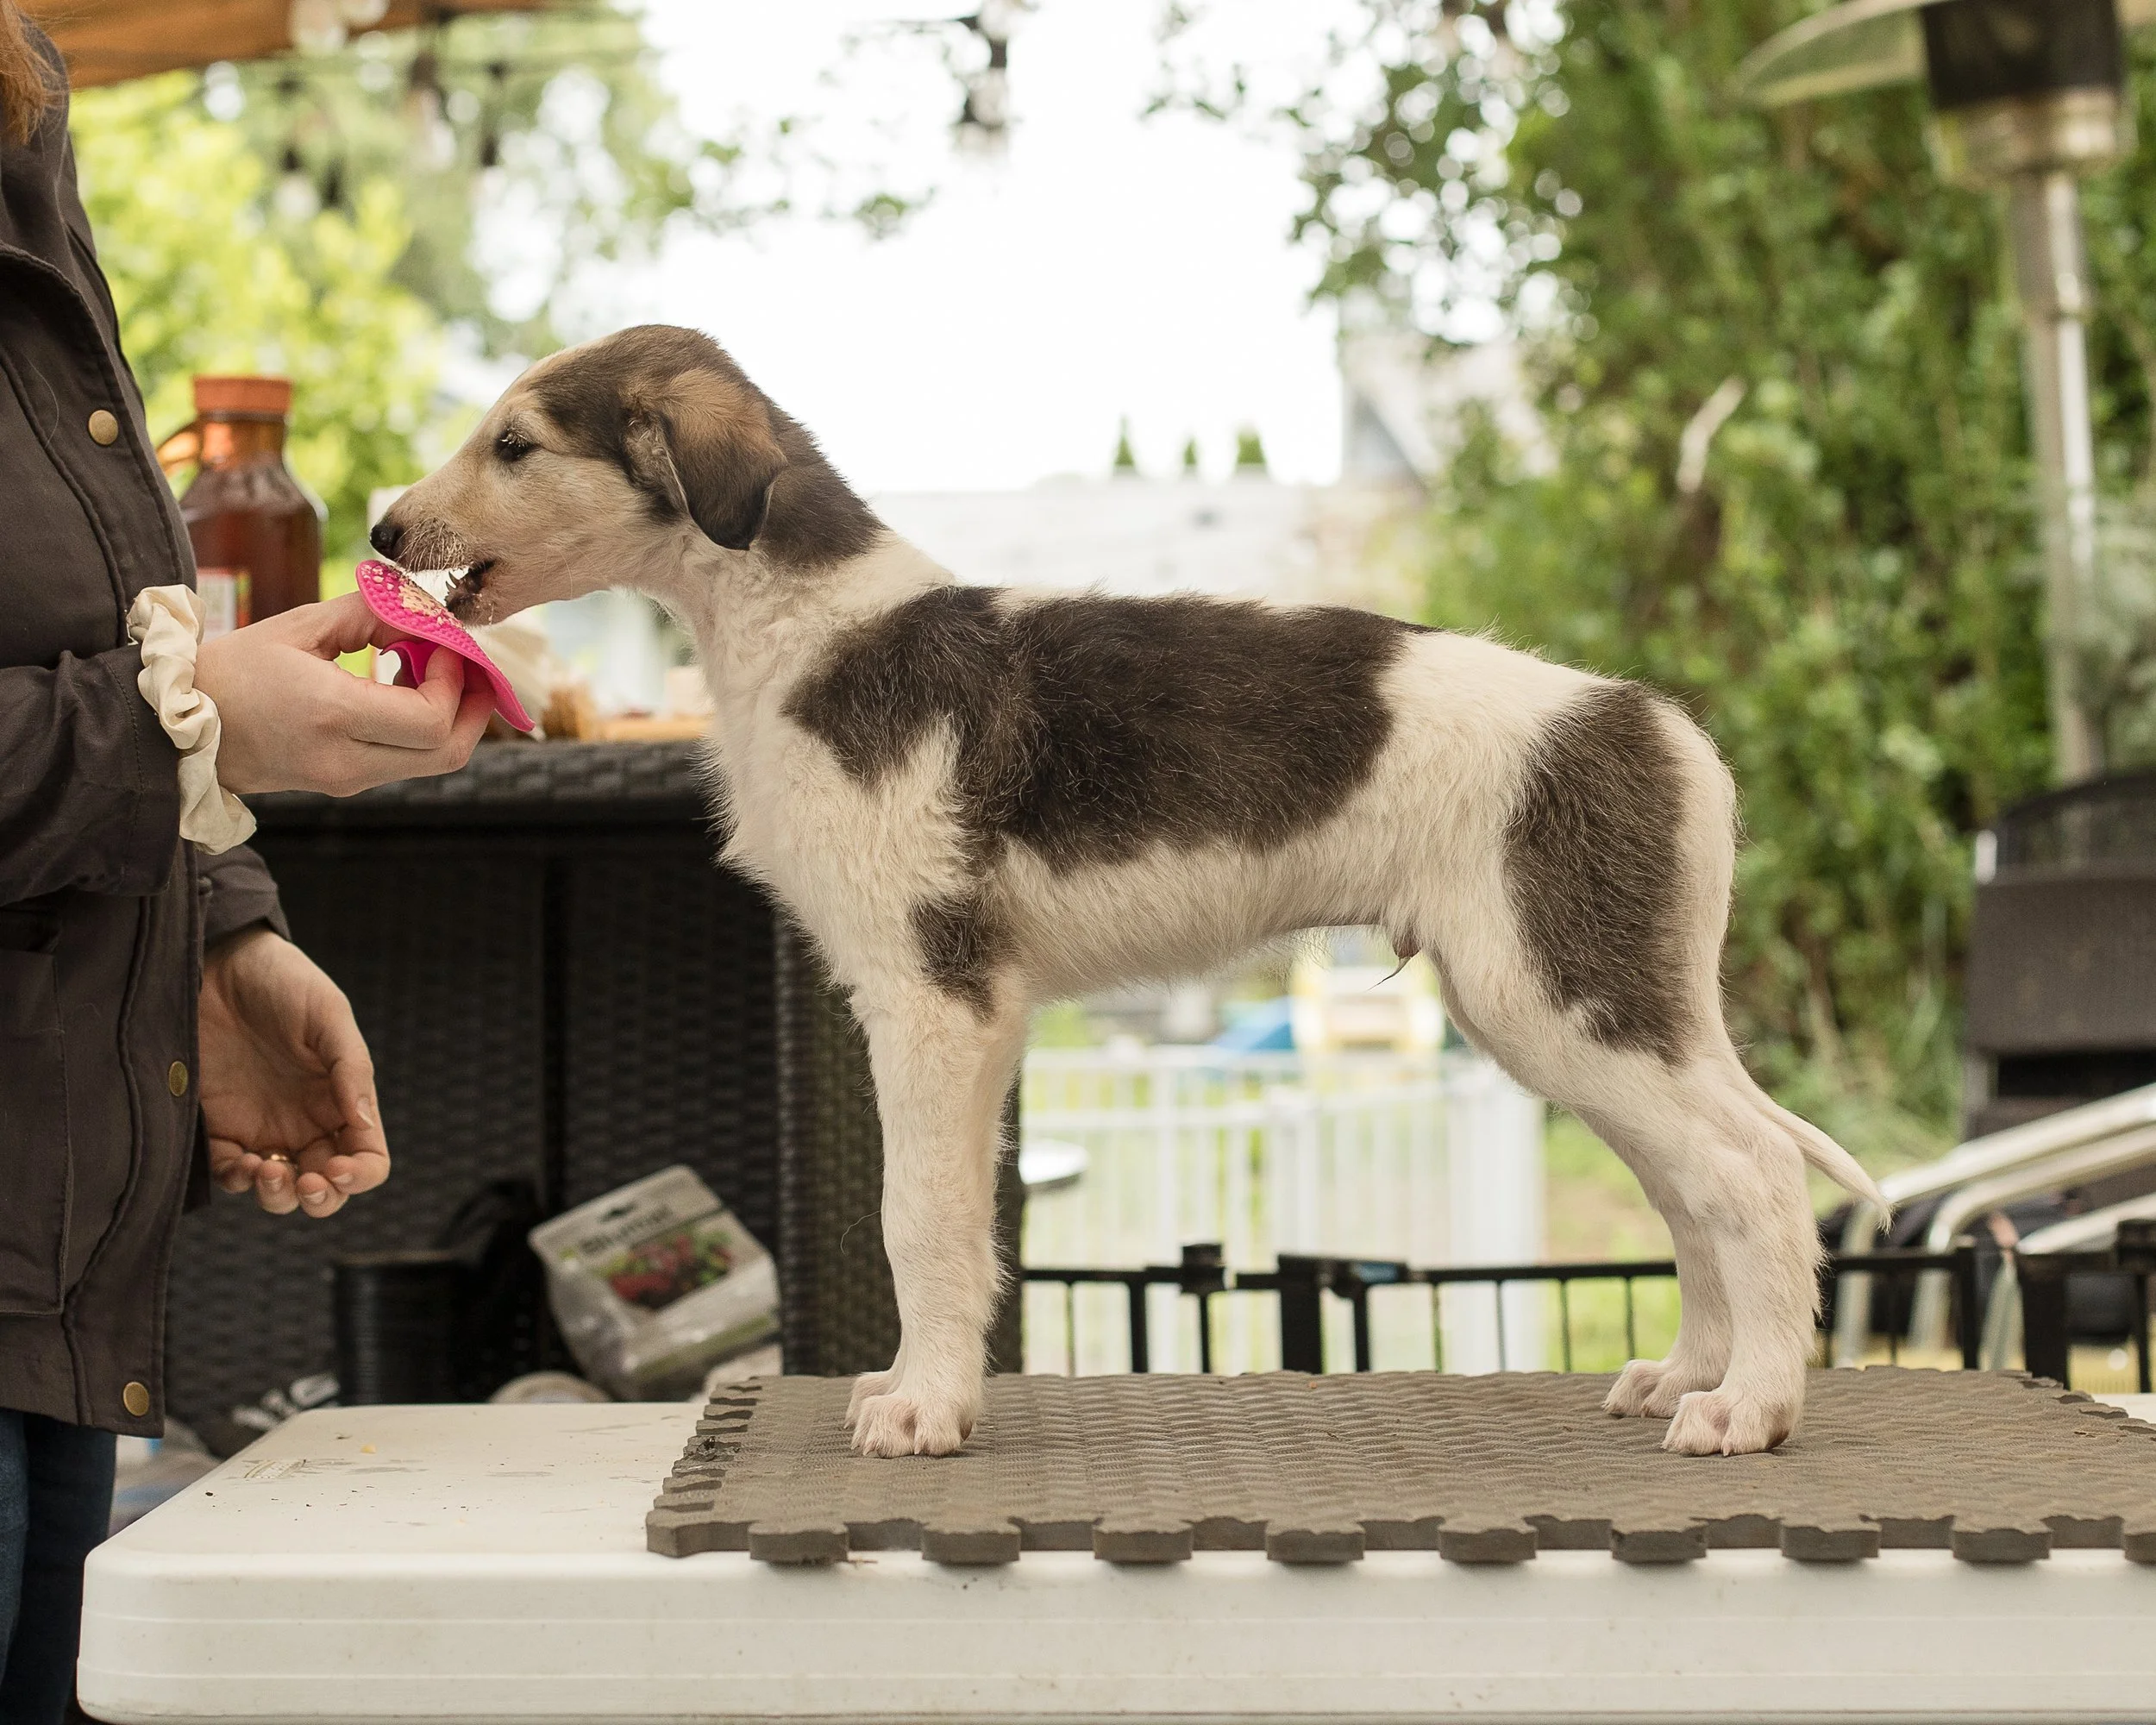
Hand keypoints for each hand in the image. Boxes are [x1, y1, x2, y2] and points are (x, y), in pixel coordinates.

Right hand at [196, 590, 492, 796]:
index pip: (430, 718)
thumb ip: (370, 612)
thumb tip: (425, 609)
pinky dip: (425, 727)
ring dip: (452, 715)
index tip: (445, 643)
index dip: (455, 680)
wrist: (178, 730)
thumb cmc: (233, 670)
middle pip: (448, 752)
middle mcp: (344, 760)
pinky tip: (405, 687)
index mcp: (330, 716)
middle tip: (468, 662)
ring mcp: (346, 780)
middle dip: (475, 705)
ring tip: (433, 667)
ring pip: (435, 762)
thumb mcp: (299, 625)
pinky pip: (408, 761)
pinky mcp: (346, 784)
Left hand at [199, 927, 388, 1217]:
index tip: (336, 1167)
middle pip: (326, 1187)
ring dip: (278, 1198)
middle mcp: (308, 1122)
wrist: (213, 961)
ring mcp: (263, 1128)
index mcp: (344, 1100)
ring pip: (280, 1193)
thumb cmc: (281, 980)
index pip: (367, 1157)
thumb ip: (350, 1069)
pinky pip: (231, 1174)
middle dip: (320, 1199)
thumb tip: (364, 1125)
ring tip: (268, 1171)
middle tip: (304, 1181)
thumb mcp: (327, 1015)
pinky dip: (238, 1181)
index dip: (359, 1174)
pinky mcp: (219, 1127)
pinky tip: (240, 1163)